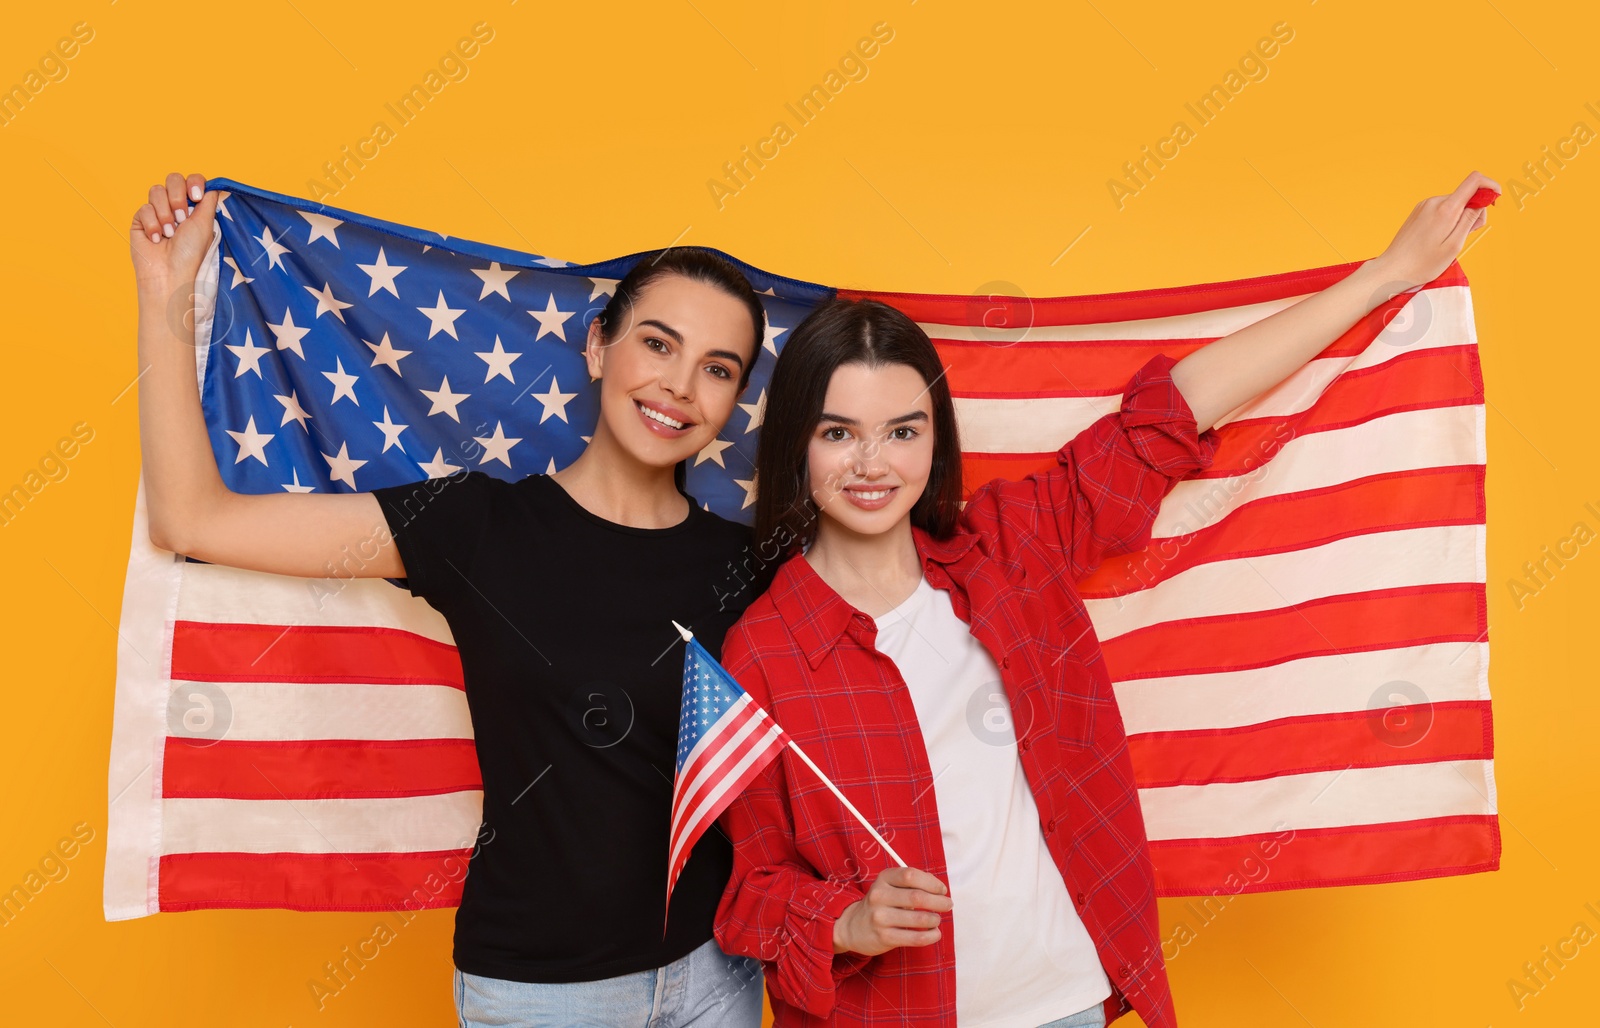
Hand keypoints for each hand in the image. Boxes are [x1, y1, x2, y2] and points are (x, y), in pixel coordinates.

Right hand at [129, 171, 219, 290]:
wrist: (168, 272)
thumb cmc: (190, 252)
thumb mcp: (205, 223)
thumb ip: (208, 200)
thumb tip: (214, 184)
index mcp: (193, 207)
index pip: (191, 180)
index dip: (193, 182)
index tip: (196, 196)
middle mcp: (175, 206)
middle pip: (173, 179)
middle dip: (177, 197)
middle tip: (182, 218)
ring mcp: (157, 211)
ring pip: (156, 190)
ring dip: (165, 213)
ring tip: (170, 233)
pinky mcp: (140, 219)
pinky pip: (144, 208)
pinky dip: (152, 224)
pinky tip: (156, 239)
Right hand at [831, 866, 951, 956]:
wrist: (853, 927)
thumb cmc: (881, 903)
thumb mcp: (890, 886)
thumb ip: (912, 883)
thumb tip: (939, 888)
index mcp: (884, 878)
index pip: (911, 875)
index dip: (931, 882)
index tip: (942, 890)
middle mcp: (879, 896)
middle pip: (917, 897)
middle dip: (939, 902)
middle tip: (948, 905)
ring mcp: (880, 917)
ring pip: (918, 919)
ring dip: (935, 919)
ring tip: (937, 919)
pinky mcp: (884, 937)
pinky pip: (914, 938)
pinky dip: (931, 936)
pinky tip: (935, 933)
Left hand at [1368, 170, 1498, 291]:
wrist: (1392, 269)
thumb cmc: (1422, 264)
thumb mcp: (1454, 245)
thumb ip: (1470, 220)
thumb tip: (1482, 201)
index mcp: (1446, 209)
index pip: (1474, 181)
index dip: (1490, 186)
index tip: (1496, 200)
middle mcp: (1434, 202)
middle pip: (1466, 195)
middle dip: (1475, 211)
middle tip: (1468, 234)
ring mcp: (1424, 206)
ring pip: (1455, 203)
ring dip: (1461, 217)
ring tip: (1450, 240)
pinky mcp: (1419, 211)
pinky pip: (1442, 209)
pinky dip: (1449, 219)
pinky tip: (1441, 237)